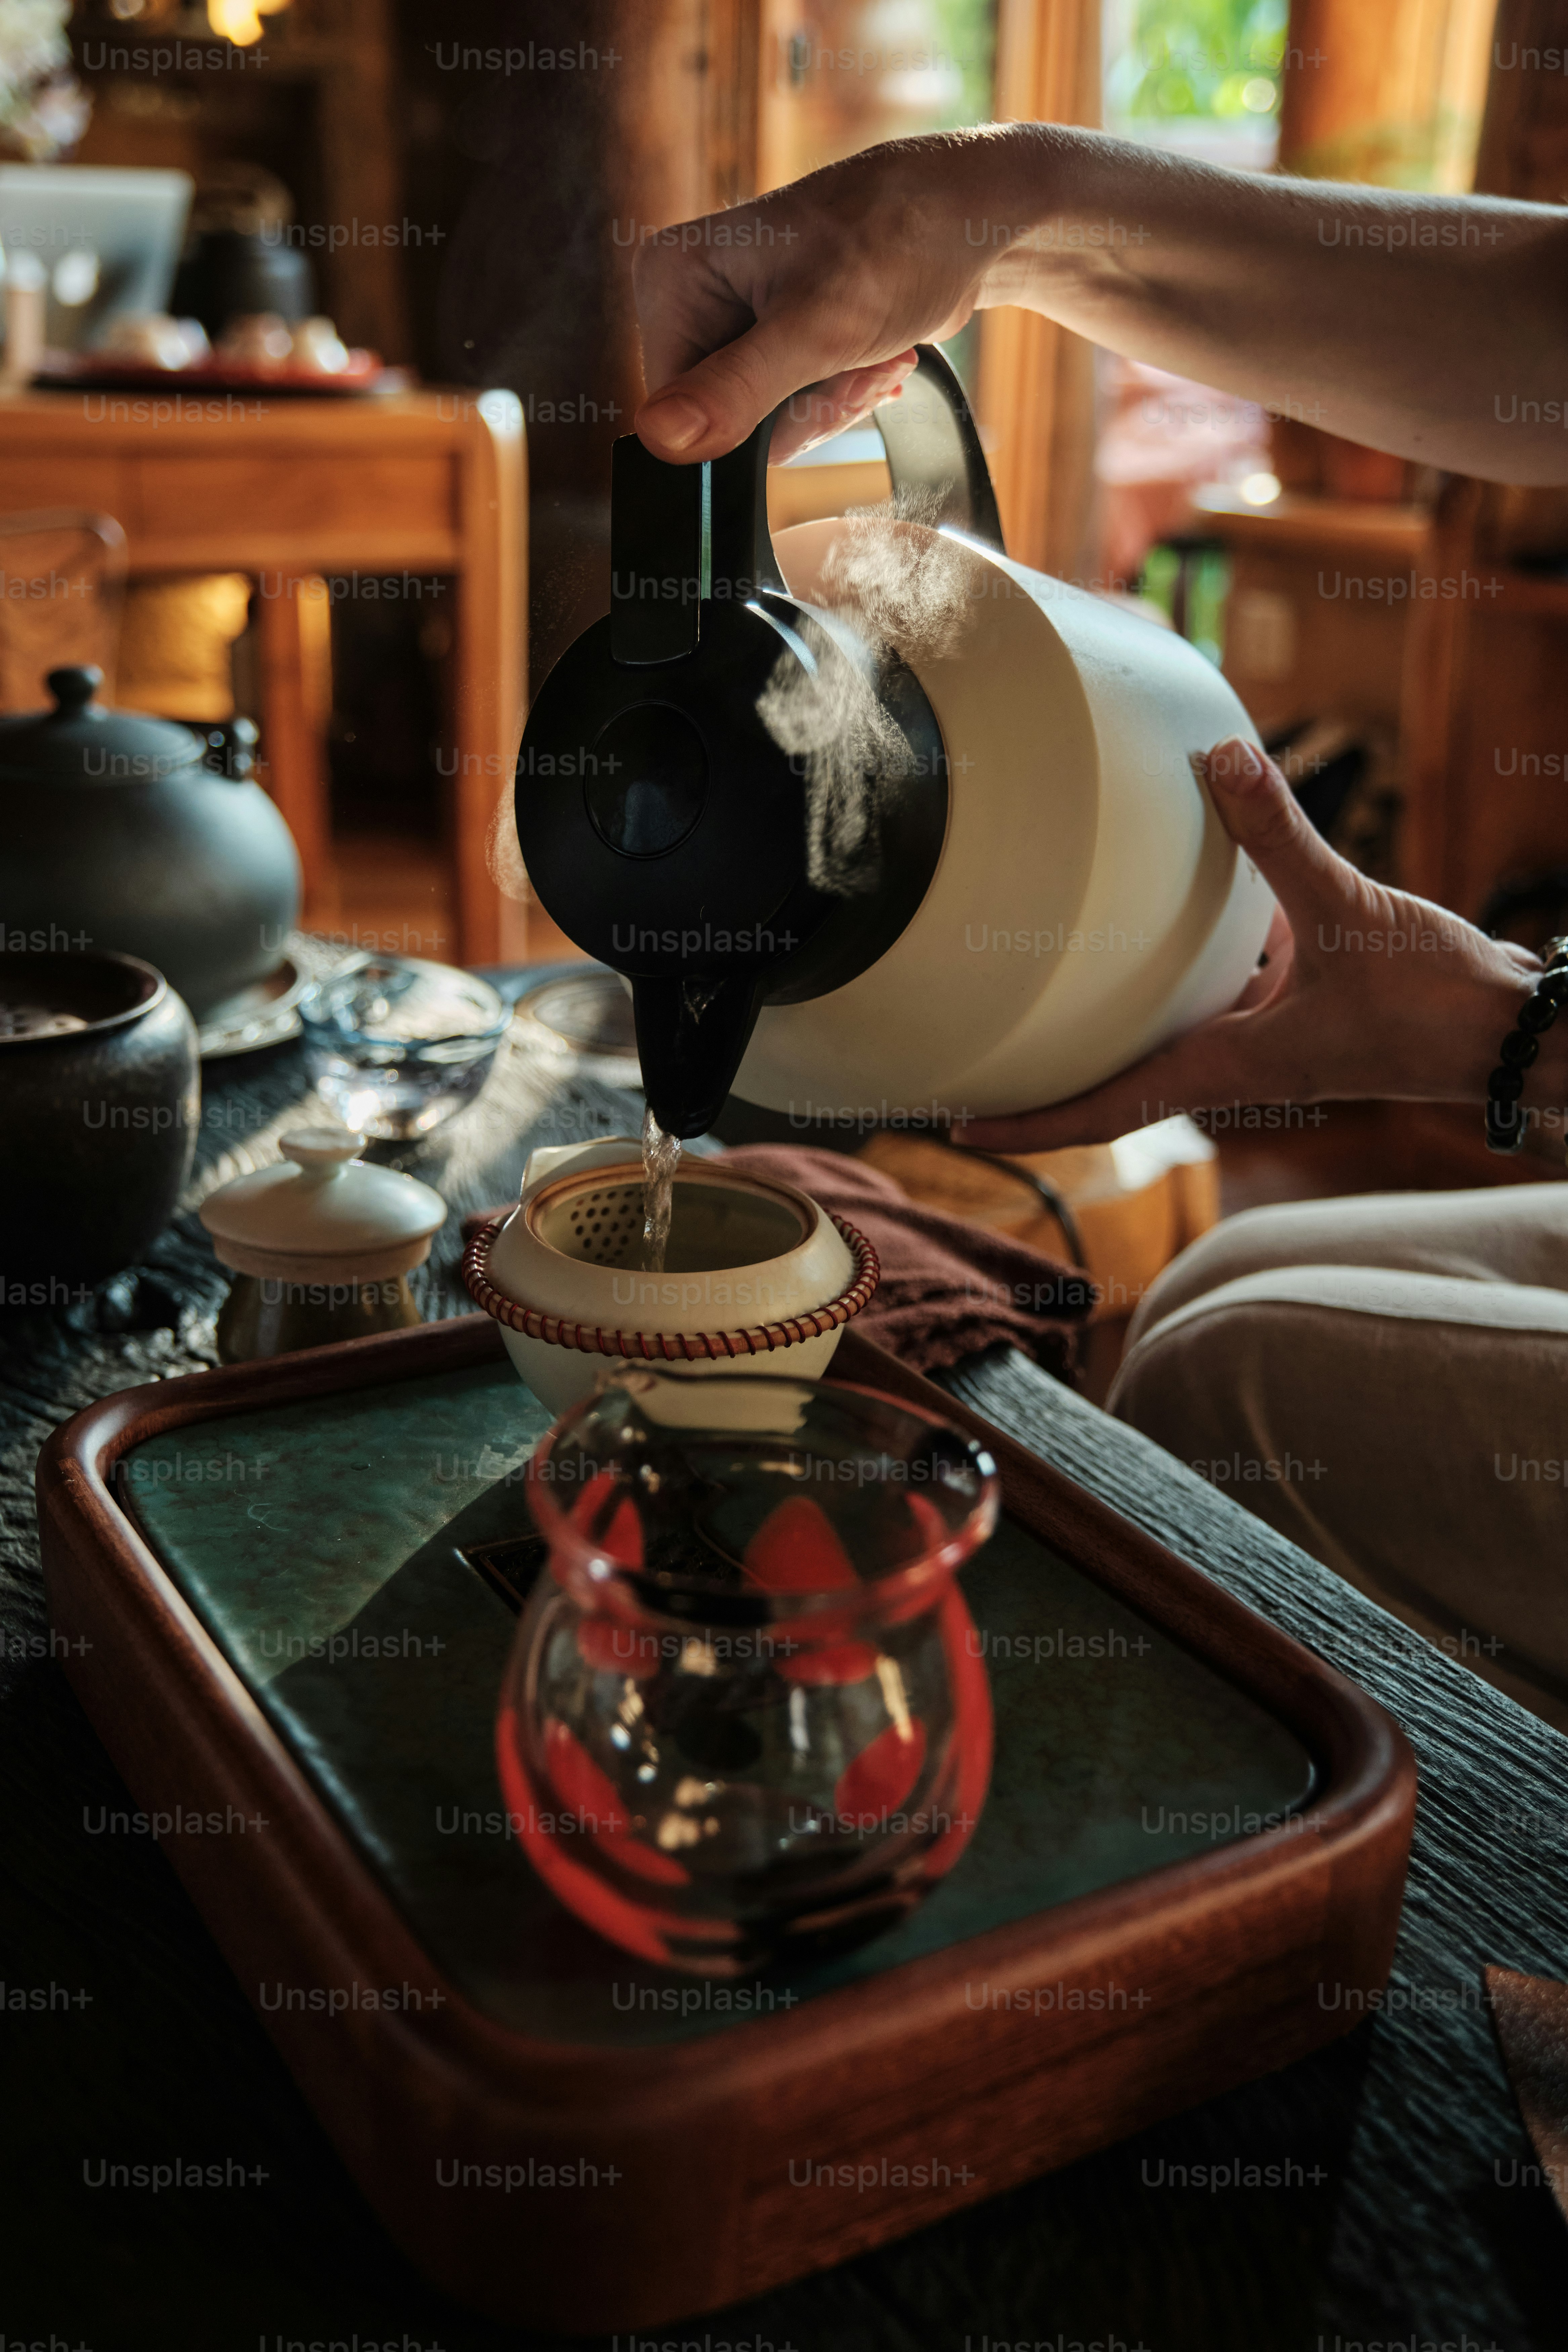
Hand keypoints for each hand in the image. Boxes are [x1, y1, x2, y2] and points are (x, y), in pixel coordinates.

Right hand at [632, 136, 1004, 463]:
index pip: (676, 410)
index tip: (821, 380)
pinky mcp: (770, 342)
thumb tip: (660, 437)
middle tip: (857, 366)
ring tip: (874, 356)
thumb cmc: (897, 241)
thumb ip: (736, 388)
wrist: (961, 220)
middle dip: (804, 410)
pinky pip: (790, 413)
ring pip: (763, 427)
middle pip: (723, 423)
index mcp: (671, 279)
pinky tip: (874, 359)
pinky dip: (840, 397)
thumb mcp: (816, 327)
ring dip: (832, 405)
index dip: (750, 422)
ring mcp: (731, 322)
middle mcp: (689, 300)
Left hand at [957, 740, 1544, 1154]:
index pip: (1107, 1109)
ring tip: (1036, 1002)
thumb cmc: (1435, 999)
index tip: (960, 1129)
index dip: (1032, 1125)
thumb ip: (1280, 838)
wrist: (1509, 1031)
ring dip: (1104, 1032)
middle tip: (969, 1068)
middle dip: (1047, 1083)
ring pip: (1161, 1043)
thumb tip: (1223, 762)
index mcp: (1229, 1067)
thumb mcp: (1348, 911)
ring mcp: (1263, 1046)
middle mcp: (1234, 1067)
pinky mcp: (1294, 1018)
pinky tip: (1153, 938)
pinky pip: (1210, 1005)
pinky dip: (1171, 983)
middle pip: (1116, 1086)